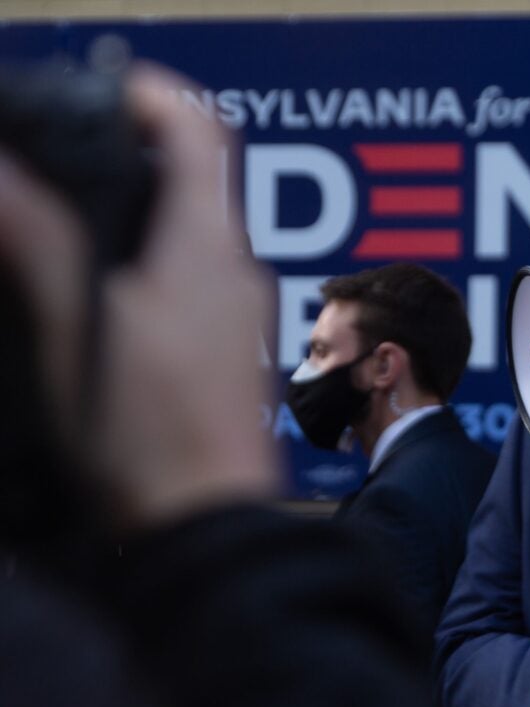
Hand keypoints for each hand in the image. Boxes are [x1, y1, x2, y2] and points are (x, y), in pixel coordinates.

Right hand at [0, 65, 275, 529]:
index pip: (199, 129)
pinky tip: (92, 299)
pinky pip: (186, 284)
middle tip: (53, 164)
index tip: (91, 96)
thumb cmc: (150, 437)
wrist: (207, 532)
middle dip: (120, 159)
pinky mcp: (225, 356)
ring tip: (58, 228)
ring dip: (127, 218)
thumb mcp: (75, 327)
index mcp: (210, 248)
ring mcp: (237, 316)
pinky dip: (139, 269)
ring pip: (185, 234)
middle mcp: (236, 272)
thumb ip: (36, 239)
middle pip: (190, 178)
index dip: (146, 95)